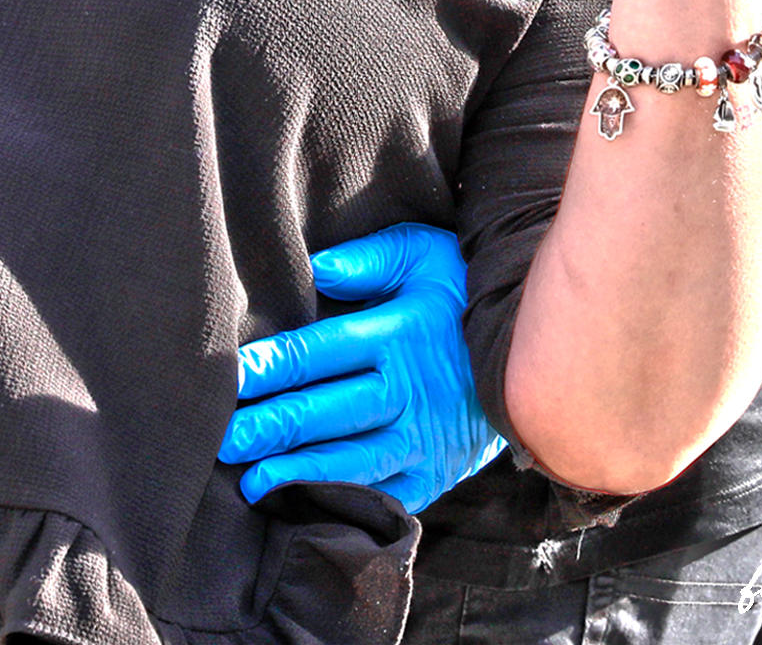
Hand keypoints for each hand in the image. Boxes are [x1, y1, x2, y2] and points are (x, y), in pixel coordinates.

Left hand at [221, 225, 504, 512]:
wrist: (538, 347)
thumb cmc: (464, 288)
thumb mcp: (423, 254)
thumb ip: (369, 260)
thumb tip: (318, 270)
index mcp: (396, 336)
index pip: (319, 353)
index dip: (272, 366)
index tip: (229, 378)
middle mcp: (408, 392)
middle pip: (327, 412)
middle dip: (270, 427)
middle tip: (223, 439)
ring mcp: (425, 438)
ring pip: (353, 460)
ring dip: (299, 472)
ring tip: (252, 482)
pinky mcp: (439, 471)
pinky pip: (391, 494)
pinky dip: (351, 502)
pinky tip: (313, 508)